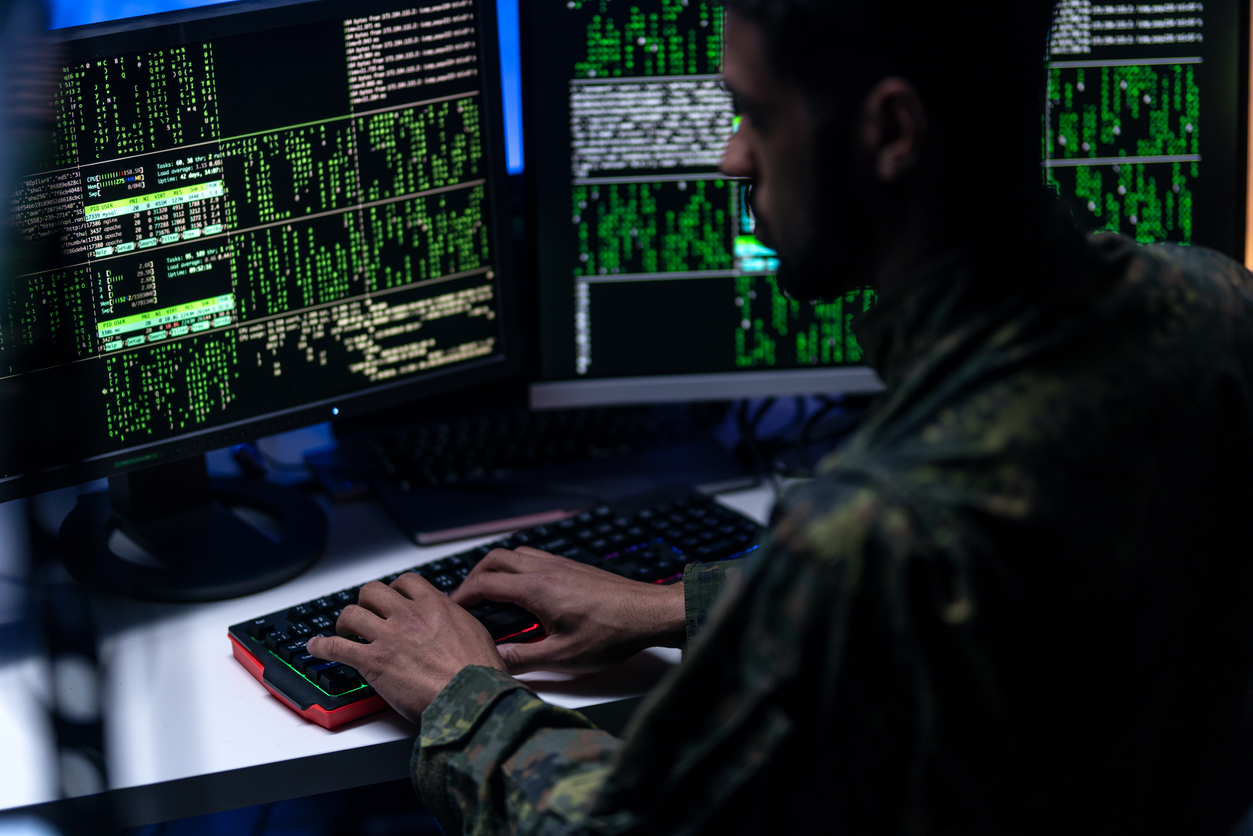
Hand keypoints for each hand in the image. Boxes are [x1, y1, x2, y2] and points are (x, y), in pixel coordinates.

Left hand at [307, 575, 504, 723]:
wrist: (471, 696)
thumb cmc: (479, 672)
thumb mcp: (476, 632)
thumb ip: (457, 622)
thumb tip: (455, 623)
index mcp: (435, 605)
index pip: (406, 582)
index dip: (394, 590)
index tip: (392, 599)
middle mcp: (408, 615)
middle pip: (373, 591)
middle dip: (366, 601)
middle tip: (366, 614)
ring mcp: (388, 637)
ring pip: (351, 614)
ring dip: (344, 622)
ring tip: (343, 631)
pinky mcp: (373, 662)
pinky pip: (337, 647)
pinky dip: (321, 645)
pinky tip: (315, 646)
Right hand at [451, 547, 685, 675]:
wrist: (649, 613)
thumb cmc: (611, 634)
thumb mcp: (562, 657)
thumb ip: (522, 658)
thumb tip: (492, 660)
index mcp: (537, 589)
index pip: (486, 584)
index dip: (463, 596)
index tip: (452, 608)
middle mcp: (546, 569)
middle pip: (496, 559)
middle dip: (474, 576)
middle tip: (466, 599)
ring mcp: (561, 564)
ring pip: (516, 553)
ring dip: (497, 569)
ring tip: (491, 594)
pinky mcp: (574, 567)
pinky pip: (535, 557)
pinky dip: (518, 567)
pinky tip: (524, 591)